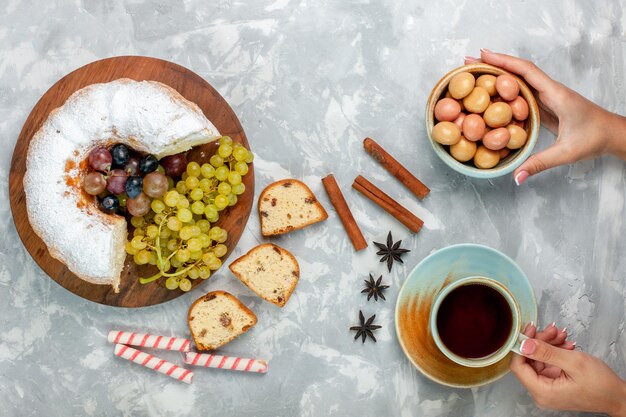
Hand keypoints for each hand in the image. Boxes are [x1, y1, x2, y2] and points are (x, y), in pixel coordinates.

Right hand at [464, 49, 625, 184]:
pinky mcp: (545, 105)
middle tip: (467, 63)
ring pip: (518, 81)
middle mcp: (550, 91)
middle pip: (518, 72)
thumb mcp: (567, 153)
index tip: (482, 55)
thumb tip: (516, 177)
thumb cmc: (595, 138)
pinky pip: (521, 94)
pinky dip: (504, 90)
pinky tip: (490, 94)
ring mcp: (547, 97)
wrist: (612, 135)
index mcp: (556, 94)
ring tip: (473, 74)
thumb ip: (540, 163)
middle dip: (493, 64)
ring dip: (497, 75)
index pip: (526, 72)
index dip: (503, 62)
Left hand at [511, 322, 625, 415]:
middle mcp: (541, 392)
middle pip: (529, 360)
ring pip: (539, 358)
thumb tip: (524, 344)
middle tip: (552, 330)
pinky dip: (556, 351)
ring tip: (562, 335)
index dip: (522, 345)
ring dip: (549, 344)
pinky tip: (565, 345)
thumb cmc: (601, 385)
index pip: (518, 366)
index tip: (530, 330)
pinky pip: (549, 362)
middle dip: (540, 342)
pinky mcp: (554, 382)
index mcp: (542, 392)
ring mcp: (548, 387)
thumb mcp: (574, 363)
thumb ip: (547, 352)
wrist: (618, 396)